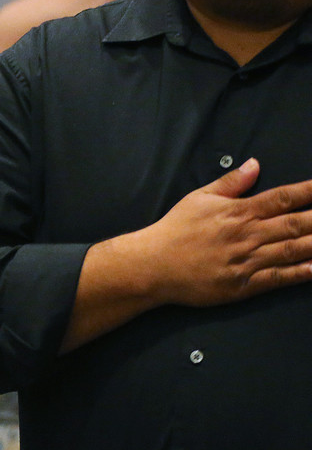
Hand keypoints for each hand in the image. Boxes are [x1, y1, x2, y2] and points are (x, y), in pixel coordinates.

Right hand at [134, 159, 311, 307]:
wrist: (153, 265)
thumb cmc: (174, 230)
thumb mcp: (199, 198)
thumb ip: (230, 183)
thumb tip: (255, 165)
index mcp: (238, 211)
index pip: (284, 197)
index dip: (310, 191)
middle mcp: (247, 234)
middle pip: (296, 223)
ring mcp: (248, 260)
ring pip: (293, 249)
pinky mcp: (244, 285)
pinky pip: (280, 277)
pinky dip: (302, 273)